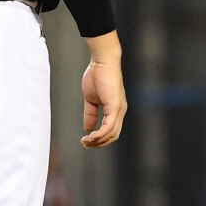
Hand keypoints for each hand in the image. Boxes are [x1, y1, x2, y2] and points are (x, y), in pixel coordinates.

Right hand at [81, 30, 126, 147]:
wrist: (102, 61)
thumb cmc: (97, 76)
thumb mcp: (91, 99)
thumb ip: (90, 114)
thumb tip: (88, 129)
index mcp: (116, 110)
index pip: (111, 131)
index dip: (100, 139)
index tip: (86, 141)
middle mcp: (120, 111)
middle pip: (113, 136)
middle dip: (99, 143)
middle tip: (85, 144)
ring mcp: (119, 109)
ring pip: (112, 134)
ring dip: (98, 141)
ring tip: (86, 141)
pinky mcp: (115, 106)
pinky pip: (109, 126)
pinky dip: (100, 134)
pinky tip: (90, 136)